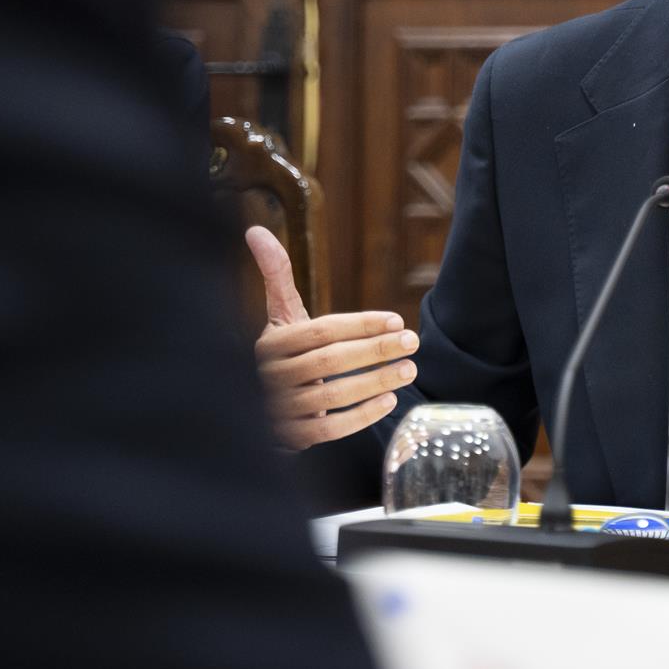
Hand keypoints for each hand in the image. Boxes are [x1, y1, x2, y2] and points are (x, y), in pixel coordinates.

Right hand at [246, 226, 416, 449]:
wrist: (257, 407)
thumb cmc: (283, 353)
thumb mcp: (280, 315)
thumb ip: (277, 275)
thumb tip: (255, 230)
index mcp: (270, 343)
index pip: (321, 331)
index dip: (360, 325)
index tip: (397, 319)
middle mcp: (271, 376)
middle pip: (330, 362)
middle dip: (375, 350)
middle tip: (412, 342)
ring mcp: (280, 409)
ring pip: (332, 396)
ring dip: (376, 382)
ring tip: (409, 369)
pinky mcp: (292, 437)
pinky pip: (330, 429)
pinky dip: (361, 416)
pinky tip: (390, 401)